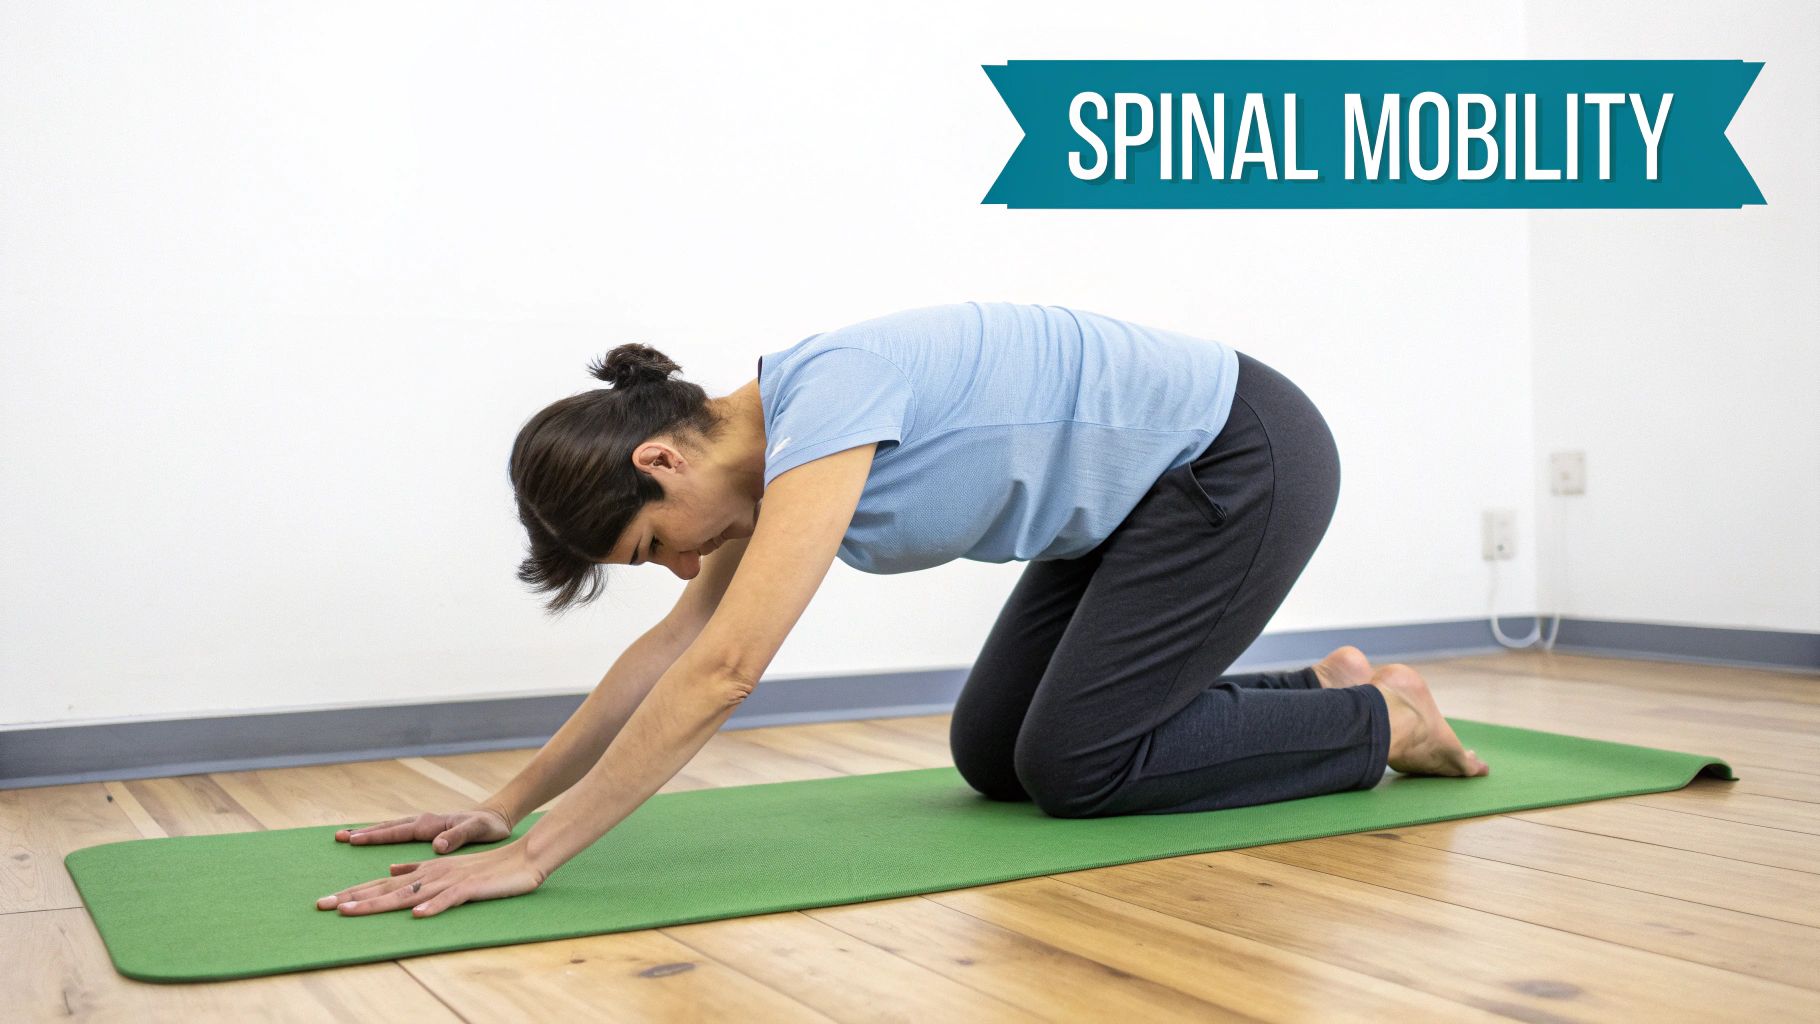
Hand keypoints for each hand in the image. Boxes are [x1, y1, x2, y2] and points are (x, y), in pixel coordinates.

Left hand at [315, 840, 546, 917]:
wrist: (523, 858)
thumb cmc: (487, 869)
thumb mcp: (448, 868)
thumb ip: (419, 869)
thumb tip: (392, 867)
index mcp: (425, 871)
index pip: (383, 882)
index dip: (355, 892)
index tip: (327, 902)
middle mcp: (431, 874)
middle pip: (387, 888)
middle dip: (354, 897)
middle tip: (323, 906)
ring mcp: (450, 881)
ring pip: (409, 893)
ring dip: (380, 902)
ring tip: (353, 911)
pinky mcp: (471, 888)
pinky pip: (449, 899)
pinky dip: (433, 906)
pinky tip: (417, 915)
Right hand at [334, 807, 511, 853]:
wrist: (495, 816)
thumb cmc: (488, 825)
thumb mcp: (478, 830)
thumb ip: (458, 837)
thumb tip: (437, 845)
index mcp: (430, 824)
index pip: (397, 831)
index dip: (375, 837)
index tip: (353, 839)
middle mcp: (422, 823)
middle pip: (386, 828)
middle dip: (362, 833)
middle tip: (336, 837)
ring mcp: (422, 826)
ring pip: (389, 829)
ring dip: (367, 833)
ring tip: (344, 836)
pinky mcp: (424, 831)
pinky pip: (396, 833)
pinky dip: (380, 835)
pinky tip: (369, 840)